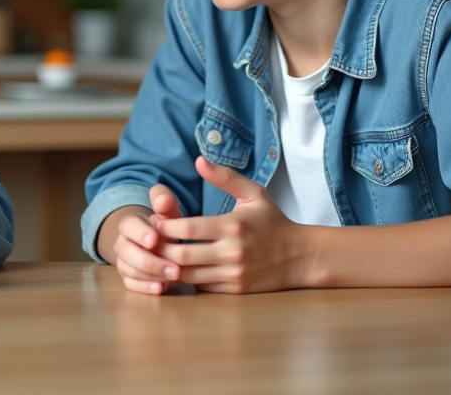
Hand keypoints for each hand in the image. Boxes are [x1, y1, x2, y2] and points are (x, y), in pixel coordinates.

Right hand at [110, 184, 185, 294]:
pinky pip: (131, 284)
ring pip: (129, 270)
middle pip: (127, 252)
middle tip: (175, 269)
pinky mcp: (128, 278)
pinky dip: (145, 288)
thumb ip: (166, 203)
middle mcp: (122, 243)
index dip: (140, 233)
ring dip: (151, 275)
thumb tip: (162, 199)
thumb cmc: (165, 228)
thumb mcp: (168, 213)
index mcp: (130, 223)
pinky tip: (161, 289)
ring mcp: (123, 261)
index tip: (155, 240)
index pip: (129, 226)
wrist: (157, 245)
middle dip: (151, 262)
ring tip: (174, 278)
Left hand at [154, 156, 306, 293]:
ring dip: (169, 266)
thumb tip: (198, 160)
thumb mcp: (254, 193)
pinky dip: (187, 279)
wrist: (301, 257)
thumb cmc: (273, 222)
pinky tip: (179, 268)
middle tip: (149, 241)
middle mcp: (232, 252)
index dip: (165, 227)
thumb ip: (225, 177)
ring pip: (188, 276)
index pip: (188, 229)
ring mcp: (234, 275)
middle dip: (160, 249)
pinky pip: (201, 288)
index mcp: (232, 226)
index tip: (156, 221)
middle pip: (182, 256)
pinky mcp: (236, 291)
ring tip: (159, 254)